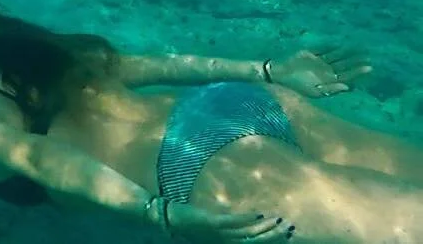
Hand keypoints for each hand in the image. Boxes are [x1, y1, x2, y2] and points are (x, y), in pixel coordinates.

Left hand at [166, 204, 293, 241]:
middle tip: (291, 229)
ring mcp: (217, 234)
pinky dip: (247, 219)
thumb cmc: (187, 224)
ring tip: (280, 221)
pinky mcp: (209, 223)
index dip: (272, 242)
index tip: (287, 234)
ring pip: (247, 236)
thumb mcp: (211, 228)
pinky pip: (231, 223)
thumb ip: (228, 227)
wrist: (164, 219)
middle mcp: (223, 243)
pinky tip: (260, 213)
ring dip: (266, 229)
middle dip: (274, 237)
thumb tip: (247, 220)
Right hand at [268, 47, 371, 97]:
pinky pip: (323, 50)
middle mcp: (326, 72)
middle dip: (355, 61)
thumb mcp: (314, 91)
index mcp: (328, 81)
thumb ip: (331, 89)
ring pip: (336, 57)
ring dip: (346, 53)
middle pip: (344, 65)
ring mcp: (318, 63)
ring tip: (359, 49)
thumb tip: (349, 87)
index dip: (357, 71)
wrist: (277, 76)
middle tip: (369, 56)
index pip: (346, 75)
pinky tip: (340, 44)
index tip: (369, 67)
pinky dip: (331, 47)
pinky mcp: (310, 55)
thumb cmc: (296, 86)